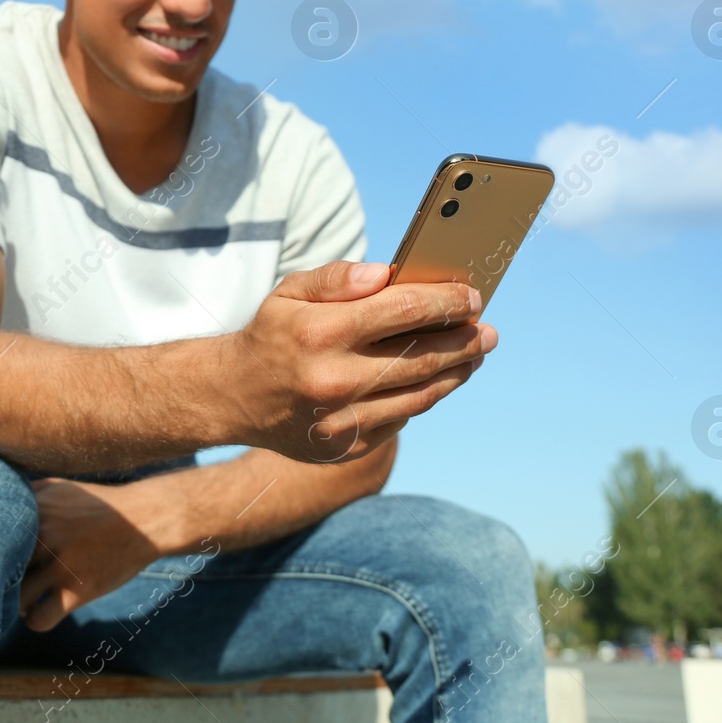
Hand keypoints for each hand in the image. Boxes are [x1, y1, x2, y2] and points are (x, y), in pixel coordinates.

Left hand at [19, 477, 169, 631]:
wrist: (144, 519)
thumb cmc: (98, 506)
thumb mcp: (60, 488)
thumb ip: (26, 496)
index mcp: (34, 510)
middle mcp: (42, 535)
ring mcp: (60, 564)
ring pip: (14, 599)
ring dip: (15, 603)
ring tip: (23, 599)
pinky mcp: (77, 590)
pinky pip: (39, 620)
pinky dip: (35, 620)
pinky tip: (40, 611)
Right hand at [231, 261, 495, 462]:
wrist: (234, 397)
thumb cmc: (272, 335)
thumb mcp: (291, 292)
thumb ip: (338, 278)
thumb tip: (387, 274)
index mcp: (320, 333)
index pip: (403, 311)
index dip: (445, 302)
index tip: (471, 297)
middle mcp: (332, 379)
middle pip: (421, 357)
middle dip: (463, 340)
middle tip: (487, 331)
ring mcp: (341, 420)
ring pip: (420, 394)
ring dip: (455, 373)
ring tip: (474, 355)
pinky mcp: (347, 447)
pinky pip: (402, 419)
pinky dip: (424, 397)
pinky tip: (437, 380)